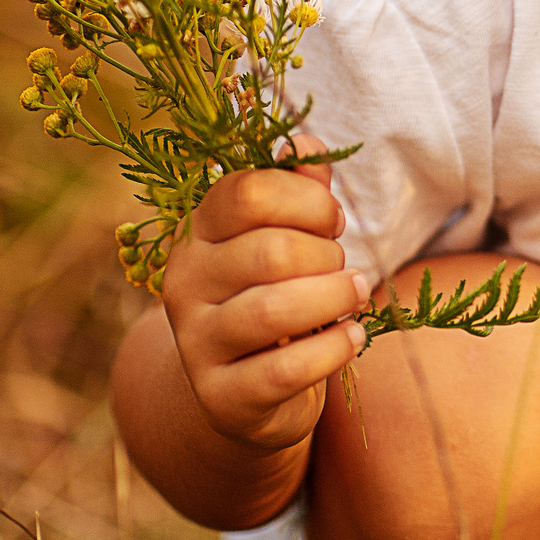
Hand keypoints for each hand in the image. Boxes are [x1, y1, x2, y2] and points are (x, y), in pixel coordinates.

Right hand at [160, 162, 369, 453]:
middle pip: (271, 251)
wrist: (248, 389)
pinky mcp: (222, 397)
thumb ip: (298, 189)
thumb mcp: (285, 237)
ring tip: (356, 295)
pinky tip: (355, 336)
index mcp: (197, 231)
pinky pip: (286, 369)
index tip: (331, 220)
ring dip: (334, 297)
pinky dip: (333, 349)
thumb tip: (304, 143)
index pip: (247, 192)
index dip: (306, 199)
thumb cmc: (276, 293)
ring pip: (274, 310)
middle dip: (326, 254)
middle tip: (343, 267)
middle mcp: (184, 283)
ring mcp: (196, 343)